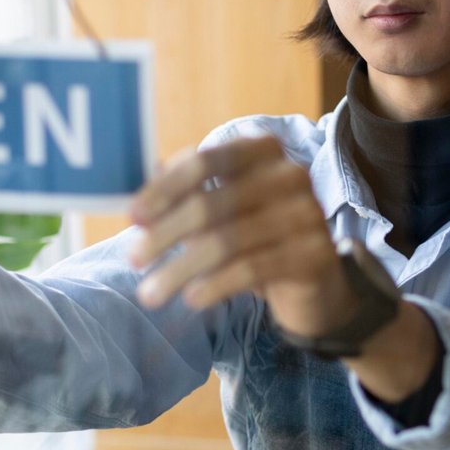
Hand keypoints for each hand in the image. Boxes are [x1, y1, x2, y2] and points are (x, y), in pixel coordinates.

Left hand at [126, 136, 357, 336]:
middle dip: (164, 234)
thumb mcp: (222, 207)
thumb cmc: (259, 236)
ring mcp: (307, 214)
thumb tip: (143, 177)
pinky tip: (192, 298)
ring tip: (151, 293)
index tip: (132, 218)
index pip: (206, 161)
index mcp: (264, 151)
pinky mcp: (314, 255)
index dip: (165, 189)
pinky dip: (215, 285)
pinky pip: (251, 270)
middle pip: (212, 203)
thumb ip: (187, 189)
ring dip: (180, 270)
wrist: (317, 279)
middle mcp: (291, 175)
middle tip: (134, 260)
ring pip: (227, 241)